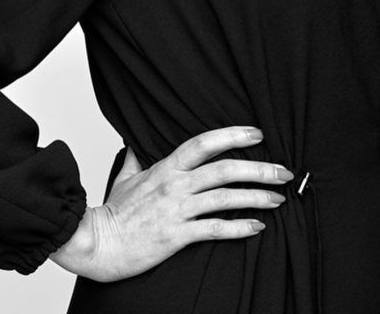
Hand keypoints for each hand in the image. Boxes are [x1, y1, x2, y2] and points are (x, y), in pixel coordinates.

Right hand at [50, 125, 292, 281]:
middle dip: (258, 168)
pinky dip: (239, 227)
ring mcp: (176, 210)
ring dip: (255, 197)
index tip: (257, 134)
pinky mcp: (176, 236)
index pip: (203, 143)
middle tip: (283, 170)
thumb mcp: (125, 177)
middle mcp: (174, 185)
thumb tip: (138, 141)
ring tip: (278, 198)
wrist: (96, 244)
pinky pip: (214, 229)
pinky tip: (257, 226)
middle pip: (224, 169)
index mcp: (165, 167)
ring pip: (224, 198)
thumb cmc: (111, 213)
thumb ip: (137, 158)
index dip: (232, 135)